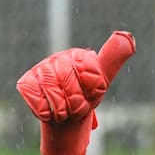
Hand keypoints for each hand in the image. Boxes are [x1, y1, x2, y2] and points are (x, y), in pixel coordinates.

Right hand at [15, 31, 135, 154]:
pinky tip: (50, 111)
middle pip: (69, 81)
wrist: (66, 118)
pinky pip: (36, 99)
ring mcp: (40, 69)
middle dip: (77, 102)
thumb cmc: (86, 96)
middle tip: (77, 108)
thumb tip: (128, 36)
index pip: (89, 71)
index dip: (91, 90)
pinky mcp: (26, 82)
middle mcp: (58, 58)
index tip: (90, 95)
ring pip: (52, 91)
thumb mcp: (103, 80)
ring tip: (65, 111)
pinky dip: (45, 111)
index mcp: (79, 55)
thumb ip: (114, 58)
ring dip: (62, 109)